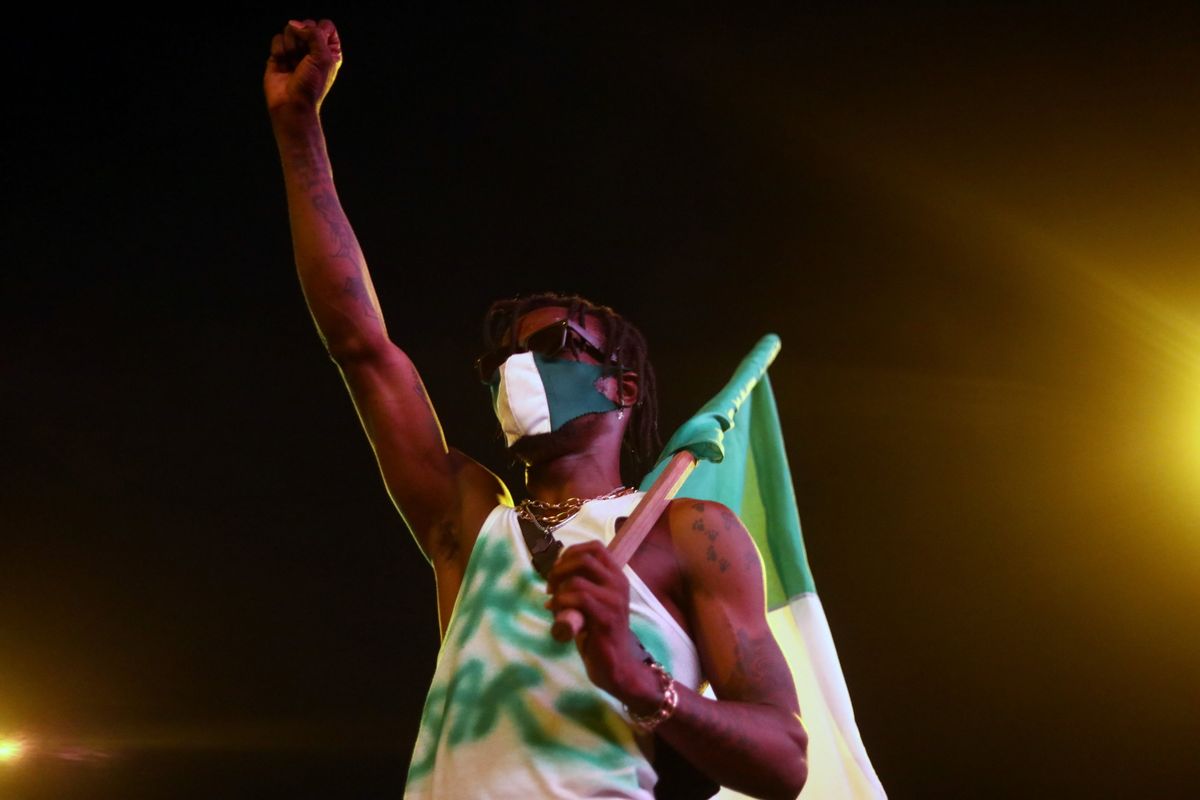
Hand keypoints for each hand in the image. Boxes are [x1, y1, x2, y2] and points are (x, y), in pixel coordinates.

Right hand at [264, 19, 342, 116]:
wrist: (292, 104)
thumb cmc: (311, 85)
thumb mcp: (323, 57)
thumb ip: (314, 34)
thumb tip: (295, 24)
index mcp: (329, 51)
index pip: (326, 26)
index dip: (320, 31)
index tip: (318, 47)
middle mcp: (313, 49)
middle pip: (306, 24)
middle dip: (303, 40)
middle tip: (304, 59)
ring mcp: (296, 51)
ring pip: (290, 30)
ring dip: (291, 47)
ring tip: (293, 64)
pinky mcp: (279, 54)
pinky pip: (277, 39)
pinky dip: (280, 51)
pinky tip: (283, 64)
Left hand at [545, 541, 660, 711]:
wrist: (616, 666)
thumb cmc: (599, 634)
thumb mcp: (591, 603)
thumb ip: (579, 585)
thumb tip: (553, 574)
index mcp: (616, 576)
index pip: (595, 547)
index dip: (571, 553)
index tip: (558, 569)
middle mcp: (618, 583)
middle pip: (584, 558)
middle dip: (559, 569)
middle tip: (550, 587)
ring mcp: (614, 600)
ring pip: (577, 580)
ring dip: (558, 591)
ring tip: (554, 605)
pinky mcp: (606, 617)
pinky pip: (578, 598)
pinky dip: (562, 604)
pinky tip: (558, 616)